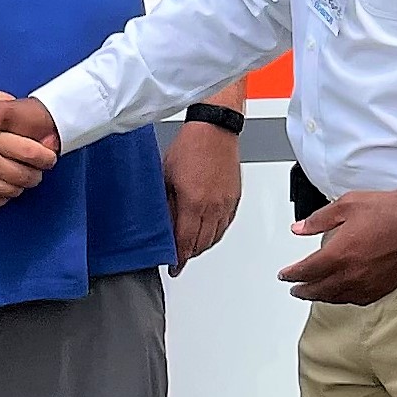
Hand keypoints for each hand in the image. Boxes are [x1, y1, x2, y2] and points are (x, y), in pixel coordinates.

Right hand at [0, 92, 60, 210]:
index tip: (48, 154)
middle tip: (37, 168)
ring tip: (18, 177)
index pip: (33, 154)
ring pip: (8, 193)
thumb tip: (16, 109)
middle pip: (25, 178)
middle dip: (36, 174)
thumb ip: (1, 103)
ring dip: (18, 187)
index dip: (47, 156)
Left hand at [164, 118, 245, 269]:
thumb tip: (162, 225)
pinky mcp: (235, 198)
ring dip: (203, 245)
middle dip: (190, 254)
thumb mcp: (166, 177)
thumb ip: (165, 205)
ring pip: (216, 237)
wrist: (215, 130)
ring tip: (193, 247)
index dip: (179, 258)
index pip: (186, 241)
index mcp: (193, 203)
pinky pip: (226, 224)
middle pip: (202, 244)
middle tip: (181, 258)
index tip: (174, 266)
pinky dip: (216, 233)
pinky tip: (209, 231)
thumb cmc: (190, 147)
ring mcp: (226, 203)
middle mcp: (213, 207)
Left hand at [280, 187, 396, 307]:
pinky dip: (344, 299)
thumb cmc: (390, 210)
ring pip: (337, 298)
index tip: (285, 274)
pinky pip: (358, 300)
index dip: (291, 274)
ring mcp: (368, 283)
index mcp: (339, 253)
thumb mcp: (348, 204)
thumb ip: (318, 219)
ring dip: (321, 297)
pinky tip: (342, 295)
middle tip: (295, 289)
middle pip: (318, 290)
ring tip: (314, 294)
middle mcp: (351, 273)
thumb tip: (298, 228)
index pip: (306, 271)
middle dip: (303, 290)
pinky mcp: (383, 287)